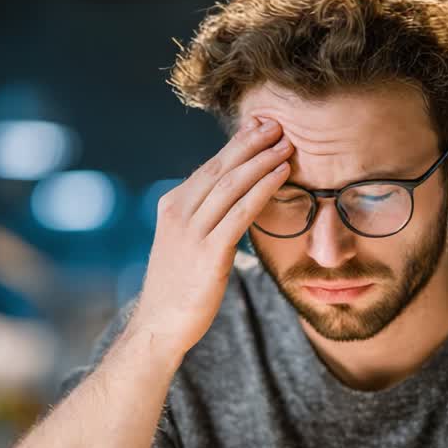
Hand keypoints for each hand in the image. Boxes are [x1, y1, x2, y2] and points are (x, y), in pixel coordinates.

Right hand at [128, 117, 292, 358]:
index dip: (237, 143)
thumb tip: (231, 194)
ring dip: (262, 161)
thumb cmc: (178, 285)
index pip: (209, 166)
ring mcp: (192, 232)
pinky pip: (241, 213)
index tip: (260, 125)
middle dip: (251, 143)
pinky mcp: (209, 253)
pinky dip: (263, 189)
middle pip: (220, 168)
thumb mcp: (184, 242)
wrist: (160, 323)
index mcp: (172, 205)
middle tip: (278, 125)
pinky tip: (281, 176)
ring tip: (286, 146)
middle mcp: (179, 212)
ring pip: (232, 185)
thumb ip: (203, 216)